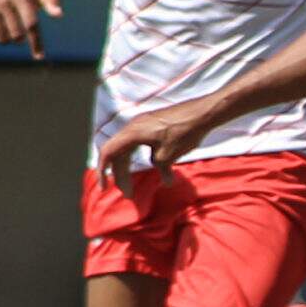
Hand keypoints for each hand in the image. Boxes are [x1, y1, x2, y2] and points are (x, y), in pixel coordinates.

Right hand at [0, 0, 62, 59]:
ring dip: (7, 38)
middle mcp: (5, 1)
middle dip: (20, 38)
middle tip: (18, 29)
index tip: (39, 57)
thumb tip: (59, 15)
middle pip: (17, 36)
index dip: (36, 43)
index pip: (31, 25)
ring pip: (2, 40)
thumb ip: (53, 1)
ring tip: (6, 23)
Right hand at [95, 98, 219, 193]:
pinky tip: (150, 166)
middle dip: (120, 174)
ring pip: (127, 148)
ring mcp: (142, 123)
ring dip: (128, 166)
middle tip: (128, 193)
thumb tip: (166, 181)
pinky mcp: (151, 123)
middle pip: (117, 152)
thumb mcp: (168, 155)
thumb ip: (161, 168)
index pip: (108, 152)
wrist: (202, 113)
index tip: (104, 188)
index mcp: (132, 133)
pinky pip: (136, 142)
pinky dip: (138, 156)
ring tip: (134, 184)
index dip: (103, 171)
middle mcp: (133, 126)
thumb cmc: (184, 133)